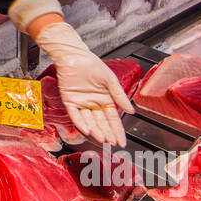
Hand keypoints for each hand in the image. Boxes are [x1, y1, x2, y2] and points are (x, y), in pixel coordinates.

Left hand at [35, 22, 132, 146]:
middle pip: (102, 123)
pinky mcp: (69, 101)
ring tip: (103, 139)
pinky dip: (81, 123)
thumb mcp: (110, 81)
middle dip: (108, 134)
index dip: (118, 131)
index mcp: (105, 100)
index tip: (122, 142)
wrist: (75, 56)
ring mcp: (81, 104)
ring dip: (96, 131)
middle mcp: (93, 104)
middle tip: (113, 144)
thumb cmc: (93, 65)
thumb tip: (131, 111)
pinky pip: (75, 115)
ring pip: (89, 121)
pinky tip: (88, 130)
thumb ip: (120, 96)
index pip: (113, 119)